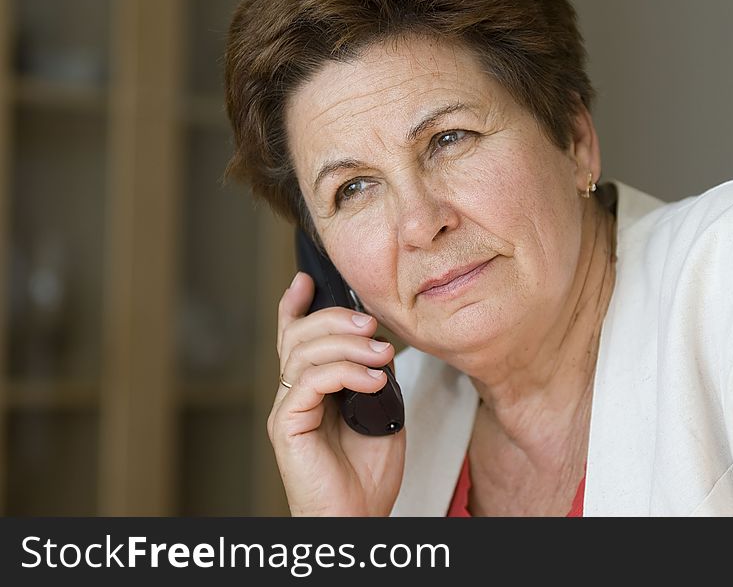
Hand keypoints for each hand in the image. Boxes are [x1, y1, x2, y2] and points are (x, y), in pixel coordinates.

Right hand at [268, 272, 404, 515]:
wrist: (358, 515)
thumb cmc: (367, 471)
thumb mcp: (381, 411)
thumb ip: (372, 377)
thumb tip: (378, 346)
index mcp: (312, 389)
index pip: (294, 338)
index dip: (296, 306)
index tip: (308, 280)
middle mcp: (293, 394)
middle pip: (298, 335)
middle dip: (335, 319)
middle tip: (371, 325)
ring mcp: (288, 409)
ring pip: (303, 352)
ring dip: (347, 345)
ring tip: (382, 354)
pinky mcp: (287, 426)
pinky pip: (309, 381)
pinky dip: (345, 372)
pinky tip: (373, 380)